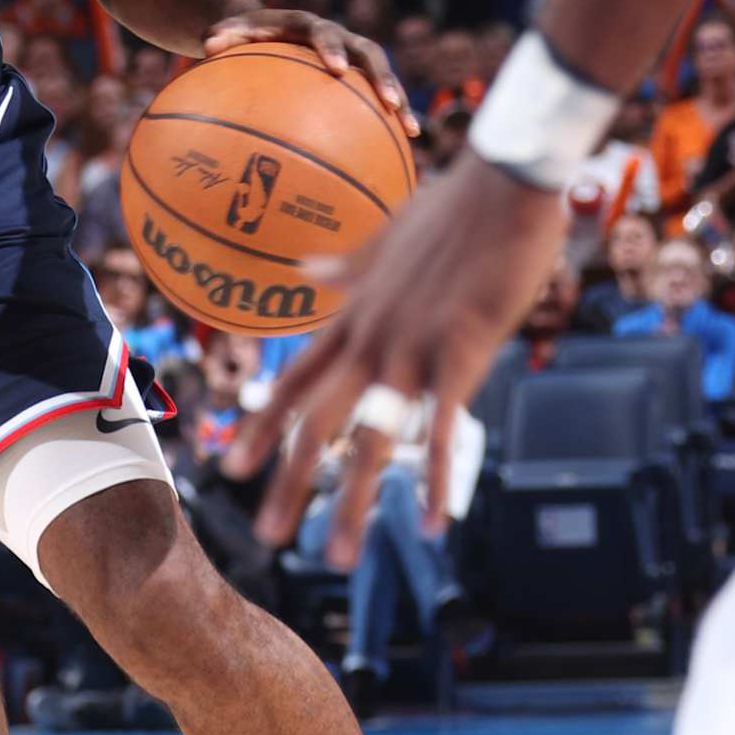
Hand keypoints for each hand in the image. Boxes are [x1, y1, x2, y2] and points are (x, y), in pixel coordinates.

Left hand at [202, 7, 415, 137]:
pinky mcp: (356, 77)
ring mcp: (352, 57)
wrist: (264, 29)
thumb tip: (206, 46)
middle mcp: (338, 38)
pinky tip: (400, 153)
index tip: (337, 69)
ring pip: (382, 77)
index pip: (324, 33)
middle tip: (390, 103)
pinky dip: (388, 123)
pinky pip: (375, 100)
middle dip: (382, 78)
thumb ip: (221, 37)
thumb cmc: (242, 36)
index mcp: (308, 26)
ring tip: (411, 132)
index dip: (333, 48)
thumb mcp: (227, 32)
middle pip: (369, 53)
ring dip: (398, 102)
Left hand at [226, 148, 565, 544]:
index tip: (229, 466)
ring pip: (370, 439)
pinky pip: (442, 430)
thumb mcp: (385, 237)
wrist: (504, 180)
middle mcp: (370, 339)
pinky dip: (434, 479)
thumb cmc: (454, 205)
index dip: (260, 426)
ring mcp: (411, 349)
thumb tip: (303, 270)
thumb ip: (343, 266)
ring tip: (335, 554)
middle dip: (289, 482)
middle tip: (264, 534)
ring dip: (351, 501)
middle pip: (317, 423)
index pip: (293, 381)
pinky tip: (430, 523)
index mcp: (352, 318)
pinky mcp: (459, 354)